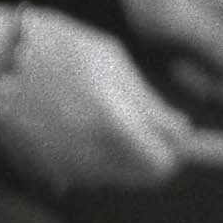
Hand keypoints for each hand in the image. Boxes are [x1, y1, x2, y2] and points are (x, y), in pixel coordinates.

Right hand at [0, 7, 186, 191]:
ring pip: (112, 176)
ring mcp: (62, 167)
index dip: (172, 148)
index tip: (168, 132)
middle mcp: (89, 156)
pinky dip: (83, 156)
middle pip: (142, 176)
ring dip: (115, 154)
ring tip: (89, 114)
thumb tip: (182, 130)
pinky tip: (65, 124)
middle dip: (146, 153)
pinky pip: (79, 173)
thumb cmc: (46, 46)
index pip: (163, 163)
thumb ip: (148, 101)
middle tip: (134, 122)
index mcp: (112, 127)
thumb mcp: (107, 58)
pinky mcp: (40, 170)